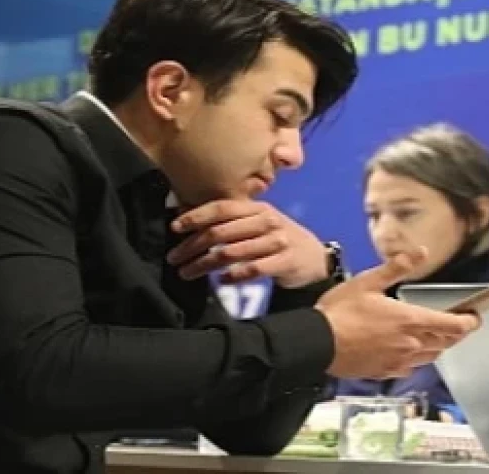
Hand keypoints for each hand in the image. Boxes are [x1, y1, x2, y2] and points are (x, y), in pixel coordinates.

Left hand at [167, 200, 328, 287]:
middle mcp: (268, 221)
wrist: (315, 259)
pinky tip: (220, 281)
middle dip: (192, 246)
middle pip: (221, 232)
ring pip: (232, 252)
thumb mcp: (260, 223)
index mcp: (258, 208)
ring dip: (204, 264)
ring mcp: (277, 241)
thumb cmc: (277, 239)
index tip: (174, 228)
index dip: (196, 216)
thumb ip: (232, 221)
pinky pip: (253, 269)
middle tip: (173, 258)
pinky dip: (233, 276)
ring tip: (186, 273)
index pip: (222, 208)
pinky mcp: (285, 262)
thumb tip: (189, 218)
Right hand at [316, 248, 479, 378]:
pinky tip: (412, 352)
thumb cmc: (340, 312)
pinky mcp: (385, 371)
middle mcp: (410, 344)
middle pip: (445, 342)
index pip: (451, 325)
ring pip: (431, 357)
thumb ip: (398, 267)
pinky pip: (411, 367)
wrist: (317, 344)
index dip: (468, 322)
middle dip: (457, 333)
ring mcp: (398, 361)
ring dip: (440, 346)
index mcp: (410, 321)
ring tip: (441, 336)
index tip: (475, 318)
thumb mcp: (369, 281)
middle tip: (462, 325)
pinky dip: (419, 358)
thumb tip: (421, 252)